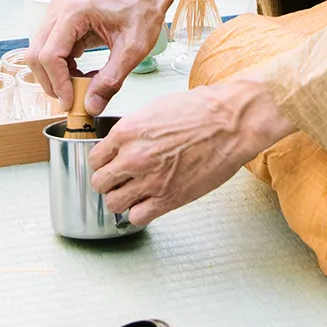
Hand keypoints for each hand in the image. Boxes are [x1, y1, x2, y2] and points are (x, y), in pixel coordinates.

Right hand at [26, 0, 172, 114]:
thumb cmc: (141, 11)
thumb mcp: (132, 49)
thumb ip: (110, 79)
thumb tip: (90, 106)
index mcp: (74, 11)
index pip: (50, 55)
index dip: (58, 83)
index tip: (71, 102)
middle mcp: (59, 9)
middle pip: (36, 55)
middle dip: (51, 82)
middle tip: (72, 100)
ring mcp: (56, 13)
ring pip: (39, 53)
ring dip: (55, 75)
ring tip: (81, 85)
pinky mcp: (59, 21)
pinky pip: (49, 49)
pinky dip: (61, 67)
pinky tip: (80, 73)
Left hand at [89, 79, 295, 226]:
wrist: (231, 122)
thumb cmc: (201, 110)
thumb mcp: (155, 109)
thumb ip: (133, 130)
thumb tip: (122, 143)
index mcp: (127, 132)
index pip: (94, 158)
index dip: (102, 163)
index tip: (110, 165)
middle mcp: (133, 157)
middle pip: (100, 183)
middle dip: (109, 182)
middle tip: (121, 180)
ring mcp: (150, 180)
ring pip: (114, 203)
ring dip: (122, 200)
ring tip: (135, 193)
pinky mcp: (169, 198)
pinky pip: (137, 217)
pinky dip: (140, 213)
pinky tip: (149, 203)